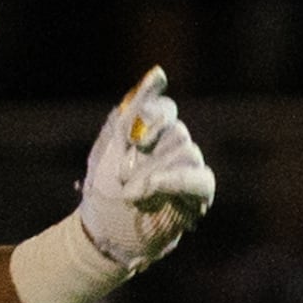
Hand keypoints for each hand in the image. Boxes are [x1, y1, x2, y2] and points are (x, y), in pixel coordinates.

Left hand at [73, 67, 215, 273]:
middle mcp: (172, 147)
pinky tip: (154, 188)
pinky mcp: (197, 194)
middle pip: (176, 131)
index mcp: (151, 131)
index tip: (134, 136)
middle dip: (148, 151)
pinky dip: (178, 181)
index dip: (153, 115)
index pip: (164, 109)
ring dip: (155, 172)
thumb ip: (132, 111)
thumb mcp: (110, 144)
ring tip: (130, 193)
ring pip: (187, 153)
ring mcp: (186, 169)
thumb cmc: (104, 186)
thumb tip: (159, 72)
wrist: (102, 229)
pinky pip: (200, 179)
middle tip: (123, 174)